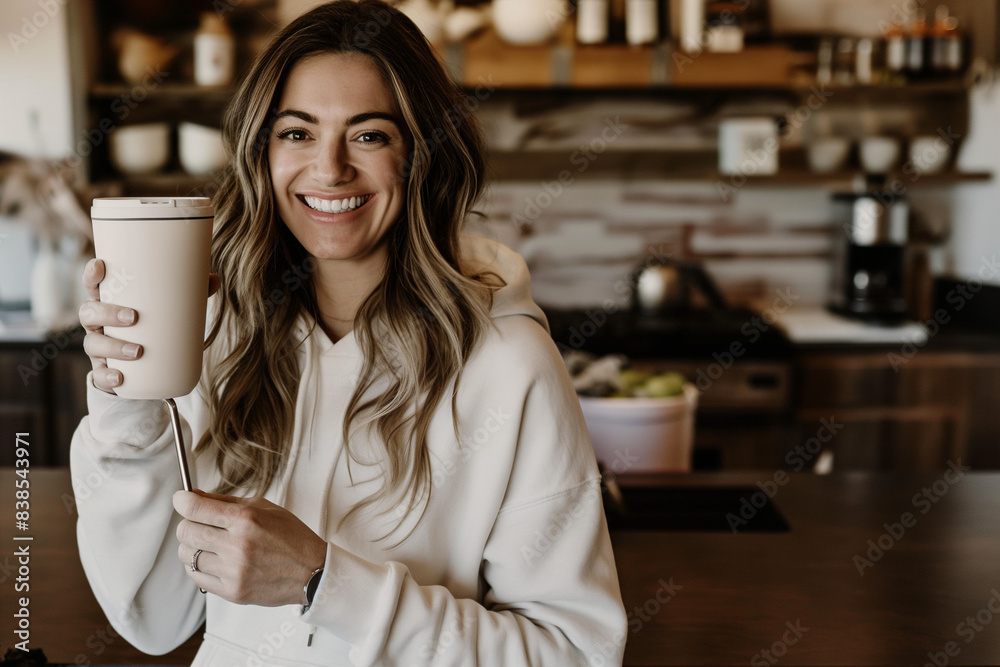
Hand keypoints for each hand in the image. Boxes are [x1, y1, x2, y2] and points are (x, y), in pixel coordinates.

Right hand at [79, 259, 220, 393]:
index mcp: (110, 304)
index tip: (101, 265)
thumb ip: (189, 296)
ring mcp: (99, 348)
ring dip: (113, 346)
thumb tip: (214, 279)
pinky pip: (99, 375)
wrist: (146, 372)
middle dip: (107, 313)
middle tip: (133, 317)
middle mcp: (98, 324)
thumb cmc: (154, 330)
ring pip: (93, 343)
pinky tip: (120, 377)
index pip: (94, 286)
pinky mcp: (104, 371)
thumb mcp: (168, 313)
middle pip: (89, 312)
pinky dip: (107, 376)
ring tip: (137, 351)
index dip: (92, 275)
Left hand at [173, 490, 326, 605]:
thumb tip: (194, 496)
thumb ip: (226, 501)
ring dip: (192, 546)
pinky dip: (197, 565)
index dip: (182, 500)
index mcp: (246, 520)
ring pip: (186, 555)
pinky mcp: (232, 591)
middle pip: (185, 531)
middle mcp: (238, 545)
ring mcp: (234, 571)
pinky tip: (212, 560)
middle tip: (198, 522)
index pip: (196, 508)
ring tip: (208, 543)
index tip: (181, 499)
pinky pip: (196, 576)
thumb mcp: (264, 508)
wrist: (312, 572)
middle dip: (188, 523)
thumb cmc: (291, 536)